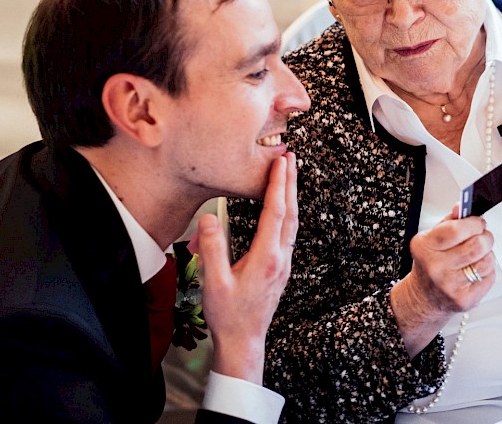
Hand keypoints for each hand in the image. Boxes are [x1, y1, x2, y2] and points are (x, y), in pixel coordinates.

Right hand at [196, 152, 297, 382]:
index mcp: (266, 258)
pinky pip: (289, 233)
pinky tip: (283, 209)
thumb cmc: (228, 315)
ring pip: (292, 223)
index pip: (274, 212)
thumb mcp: (214, 282)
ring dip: (291, 197)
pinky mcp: (281, 269)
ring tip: (289, 176)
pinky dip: (288, 213)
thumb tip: (210, 218)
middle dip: (290, 183)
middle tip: (291, 158)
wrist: (244, 342)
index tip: (280, 163)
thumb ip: (212, 249)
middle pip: (290, 213)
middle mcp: (280, 258)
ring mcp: (283, 264)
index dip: (277, 185)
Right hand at [390, 207, 493, 355]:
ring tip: (479, 255)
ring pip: (487, 261)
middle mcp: (435, 267)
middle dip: (486, 237)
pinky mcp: (464, 299)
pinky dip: (487, 271)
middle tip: (482, 237)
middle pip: (477, 245)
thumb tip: (462, 206)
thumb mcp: (432, 238)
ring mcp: (450, 285)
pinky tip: (476, 270)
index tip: (478, 222)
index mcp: (425, 247)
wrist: (425, 296)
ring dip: (488, 254)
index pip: (456, 230)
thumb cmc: (430, 263)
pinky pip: (489, 278)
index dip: (473, 223)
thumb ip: (449, 221)